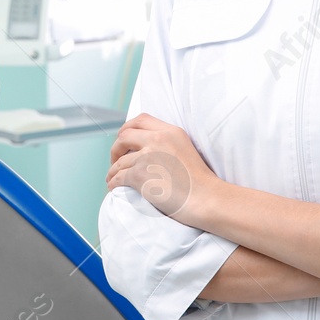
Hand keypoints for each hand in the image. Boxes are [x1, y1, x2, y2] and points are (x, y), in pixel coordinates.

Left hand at [106, 113, 220, 225]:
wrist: (207, 199)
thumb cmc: (200, 182)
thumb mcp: (186, 149)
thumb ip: (167, 143)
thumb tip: (144, 147)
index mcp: (171, 131)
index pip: (140, 120)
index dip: (126, 128)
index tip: (123, 140)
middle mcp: (158, 139)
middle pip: (124, 136)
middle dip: (116, 149)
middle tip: (115, 160)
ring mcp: (147, 156)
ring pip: (119, 161)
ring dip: (112, 170)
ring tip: (112, 178)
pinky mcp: (140, 174)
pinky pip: (118, 177)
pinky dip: (113, 183)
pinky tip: (114, 188)